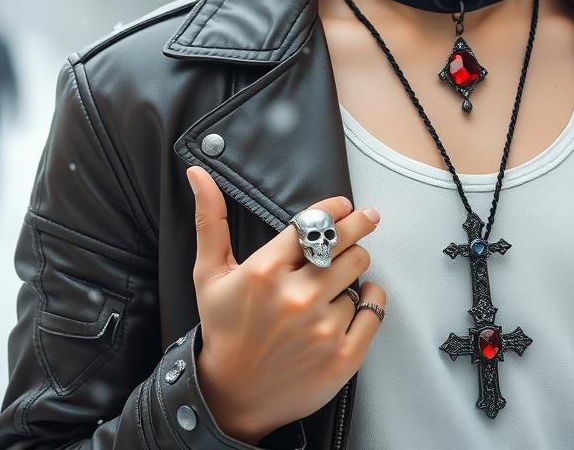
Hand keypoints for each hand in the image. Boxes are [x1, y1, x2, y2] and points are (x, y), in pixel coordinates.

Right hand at [186, 165, 385, 443]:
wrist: (231, 398)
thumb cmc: (223, 330)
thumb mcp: (210, 274)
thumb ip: (210, 220)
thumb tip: (199, 174)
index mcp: (265, 272)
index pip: (314, 223)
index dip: (334, 209)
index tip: (343, 205)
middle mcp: (296, 298)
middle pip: (347, 245)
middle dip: (357, 229)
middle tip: (367, 218)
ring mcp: (321, 328)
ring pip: (359, 276)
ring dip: (354, 271)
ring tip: (340, 274)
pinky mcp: (342, 356)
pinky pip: (374, 309)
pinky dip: (372, 298)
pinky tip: (360, 295)